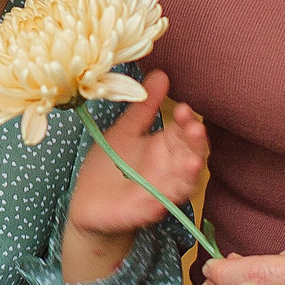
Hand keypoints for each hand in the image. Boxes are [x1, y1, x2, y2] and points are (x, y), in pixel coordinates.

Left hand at [65, 71, 209, 243]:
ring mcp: (159, 191)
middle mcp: (168, 169)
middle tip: (195, 128)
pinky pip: (159, 206)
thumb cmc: (109, 165)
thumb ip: (144, 107)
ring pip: (182, 182)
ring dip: (189, 174)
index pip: (183, 132)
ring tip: (192, 162)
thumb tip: (161, 74)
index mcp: (164, 147)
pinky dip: (164, 201)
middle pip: (190, 155)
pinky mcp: (145, 210)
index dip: (187, 121)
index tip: (183, 108)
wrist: (88, 203)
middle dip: (195, 144)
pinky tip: (163, 197)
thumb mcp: (125, 131)